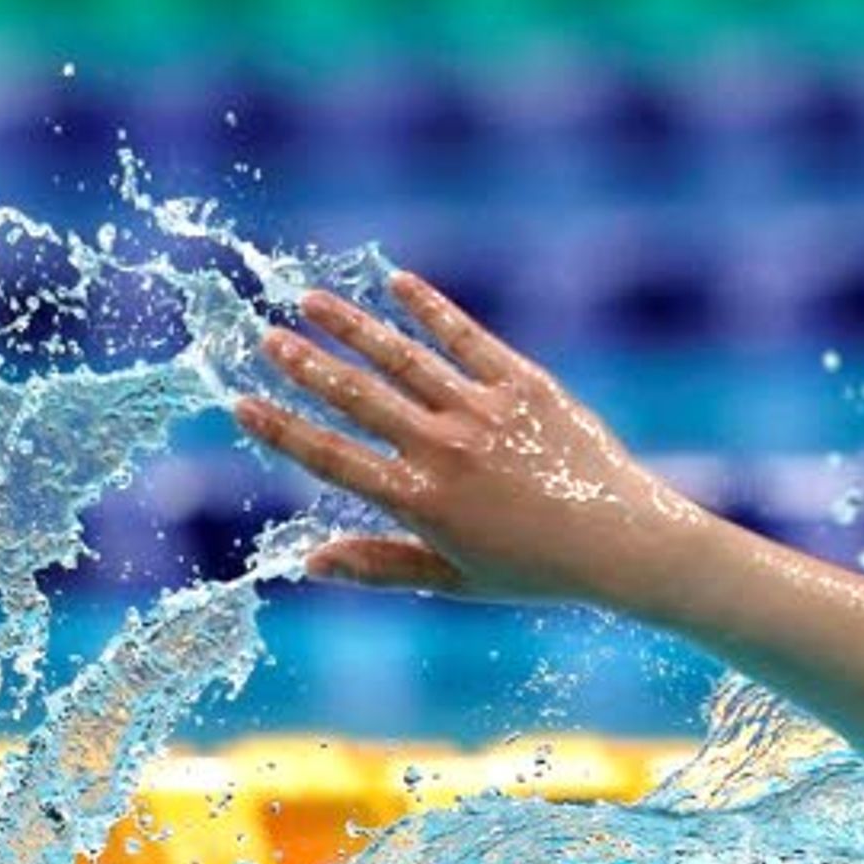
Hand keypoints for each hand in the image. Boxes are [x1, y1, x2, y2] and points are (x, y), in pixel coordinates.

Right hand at [232, 272, 693, 603]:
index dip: (281, 430)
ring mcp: (483, 412)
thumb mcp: (453, 579)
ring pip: (402, 359)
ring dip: (351, 327)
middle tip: (264, 338)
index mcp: (420, 501)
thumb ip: (379, 565)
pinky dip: (430, 310)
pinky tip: (398, 284)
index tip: (240, 402)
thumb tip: (309, 563)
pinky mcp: (523, 384)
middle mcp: (444, 450)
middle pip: (357, 398)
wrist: (622, 541)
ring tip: (310, 302)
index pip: (332, 458)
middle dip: (304, 365)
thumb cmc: (535, 568)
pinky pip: (467, 338)